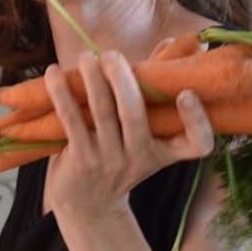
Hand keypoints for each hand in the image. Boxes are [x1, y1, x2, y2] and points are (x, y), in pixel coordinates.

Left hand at [43, 50, 213, 223]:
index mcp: (164, 151)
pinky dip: (61, 93)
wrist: (88, 207)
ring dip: (92, 79)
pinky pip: (71, 120)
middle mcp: (140, 157)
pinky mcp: (81, 160)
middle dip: (122, 79)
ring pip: (102, 112)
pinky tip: (53, 73)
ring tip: (86, 56)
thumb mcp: (142, 137)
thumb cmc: (119, 159)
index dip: (197, 120)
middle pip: (135, 115)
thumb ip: (152, 92)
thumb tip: (168, 43)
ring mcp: (109, 161)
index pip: (198, 144)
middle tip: (111, 55)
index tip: (186, 93)